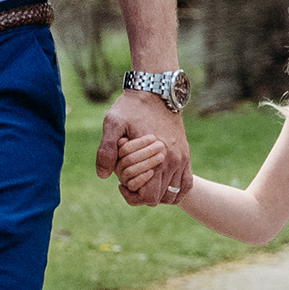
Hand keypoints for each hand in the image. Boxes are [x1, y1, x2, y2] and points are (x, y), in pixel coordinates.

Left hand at [99, 88, 189, 202]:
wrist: (156, 91)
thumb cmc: (131, 107)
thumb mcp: (112, 123)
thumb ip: (106, 150)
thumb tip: (103, 175)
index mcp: (156, 157)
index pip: (148, 196)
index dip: (132, 195)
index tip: (121, 184)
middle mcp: (173, 161)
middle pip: (160, 198)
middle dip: (142, 195)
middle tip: (129, 182)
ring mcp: (182, 159)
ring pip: (173, 194)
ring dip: (158, 194)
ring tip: (142, 181)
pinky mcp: (185, 155)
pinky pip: (186, 184)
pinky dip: (174, 190)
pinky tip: (158, 182)